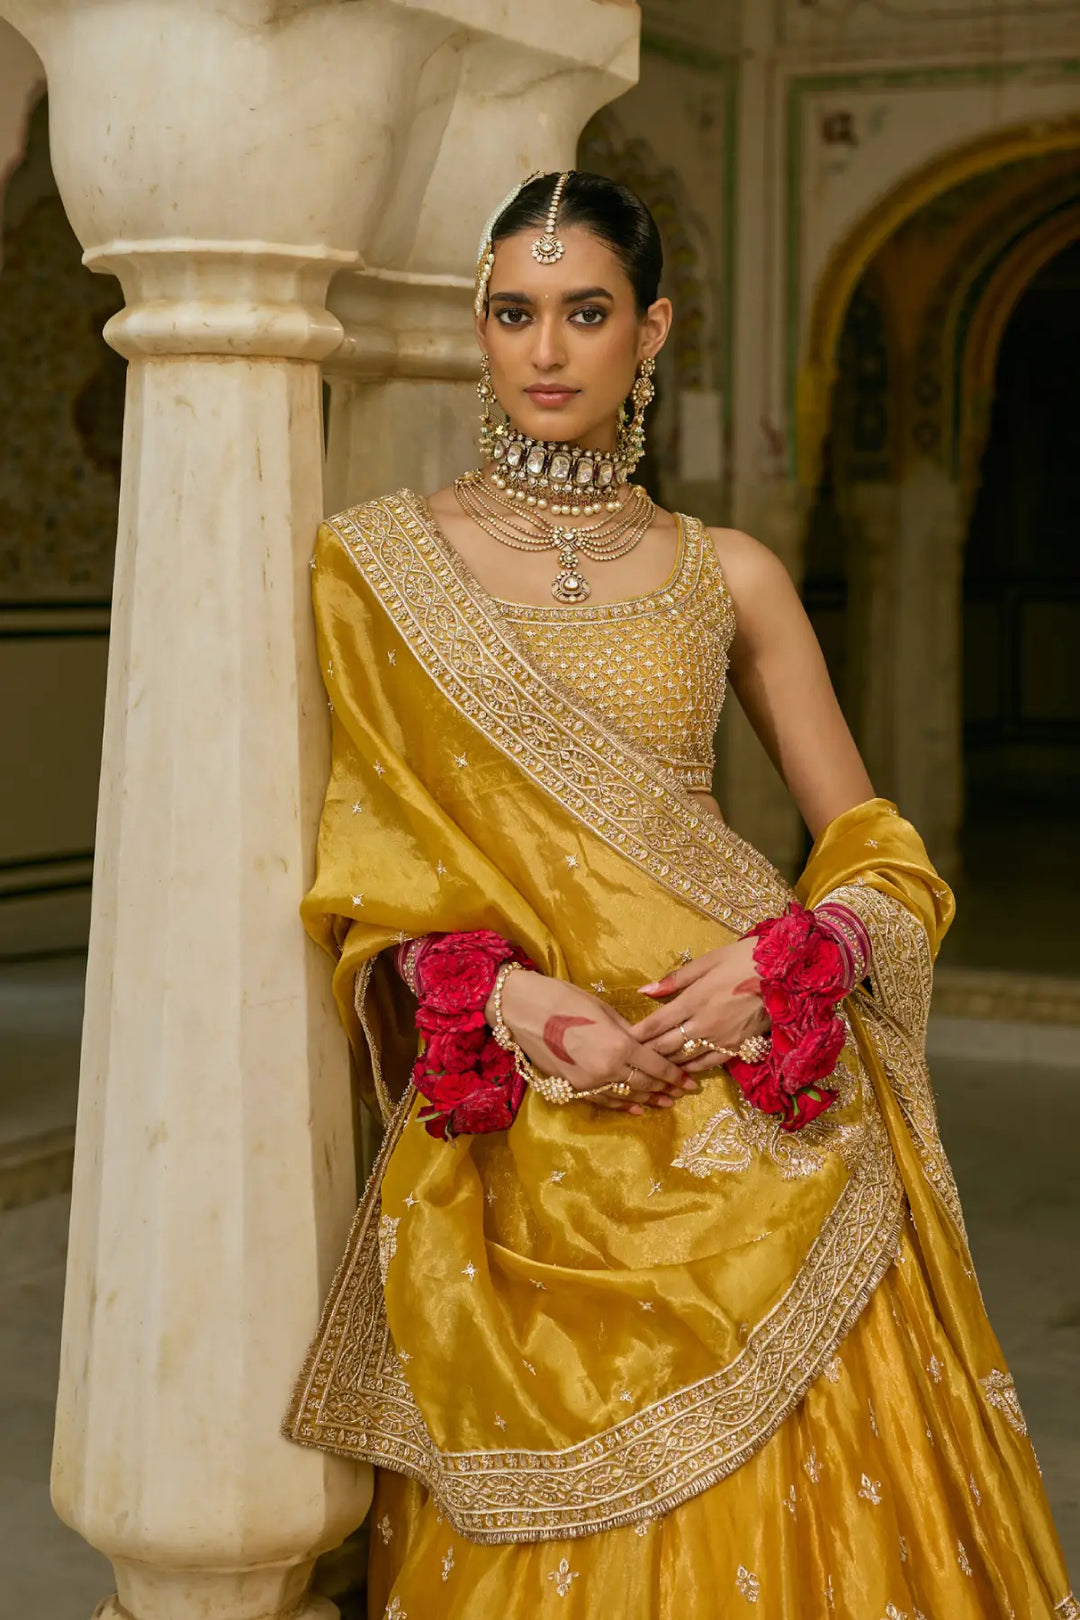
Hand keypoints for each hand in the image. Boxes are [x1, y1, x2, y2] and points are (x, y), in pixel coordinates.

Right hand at [490, 971, 698, 1115]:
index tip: (690, 1081)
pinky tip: (635, 1107)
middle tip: (683, 1092)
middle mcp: (607, 1069)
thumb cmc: (563, 998)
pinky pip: (603, 1100)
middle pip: (645, 1083)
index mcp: (619, 1045)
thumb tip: (645, 1042)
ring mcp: (589, 1082)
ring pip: (626, 1096)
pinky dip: (622, 1105)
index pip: (656, 1065)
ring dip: (648, 1099)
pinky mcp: (572, 1087)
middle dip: (666, 1089)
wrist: (520, 1010)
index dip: (675, 1075)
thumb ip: (627, 1031)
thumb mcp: (603, 1010)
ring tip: (665, 1103)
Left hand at [633, 938, 769, 1071]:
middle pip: (666, 1045)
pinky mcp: (738, 1047)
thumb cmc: (745, 958)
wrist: (786, 972)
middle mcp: (704, 1023)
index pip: (656, 1023)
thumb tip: (644, 990)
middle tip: (628, 1060)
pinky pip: (709, 1064)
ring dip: (665, 1065)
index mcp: (694, 999)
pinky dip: (692, 1070)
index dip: (637, 1034)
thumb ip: (675, 979)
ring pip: (685, 1059)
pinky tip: (681, 1073)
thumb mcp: (708, 960)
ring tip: (649, 1070)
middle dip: (646, 1053)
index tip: (621, 1040)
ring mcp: (722, 1038)